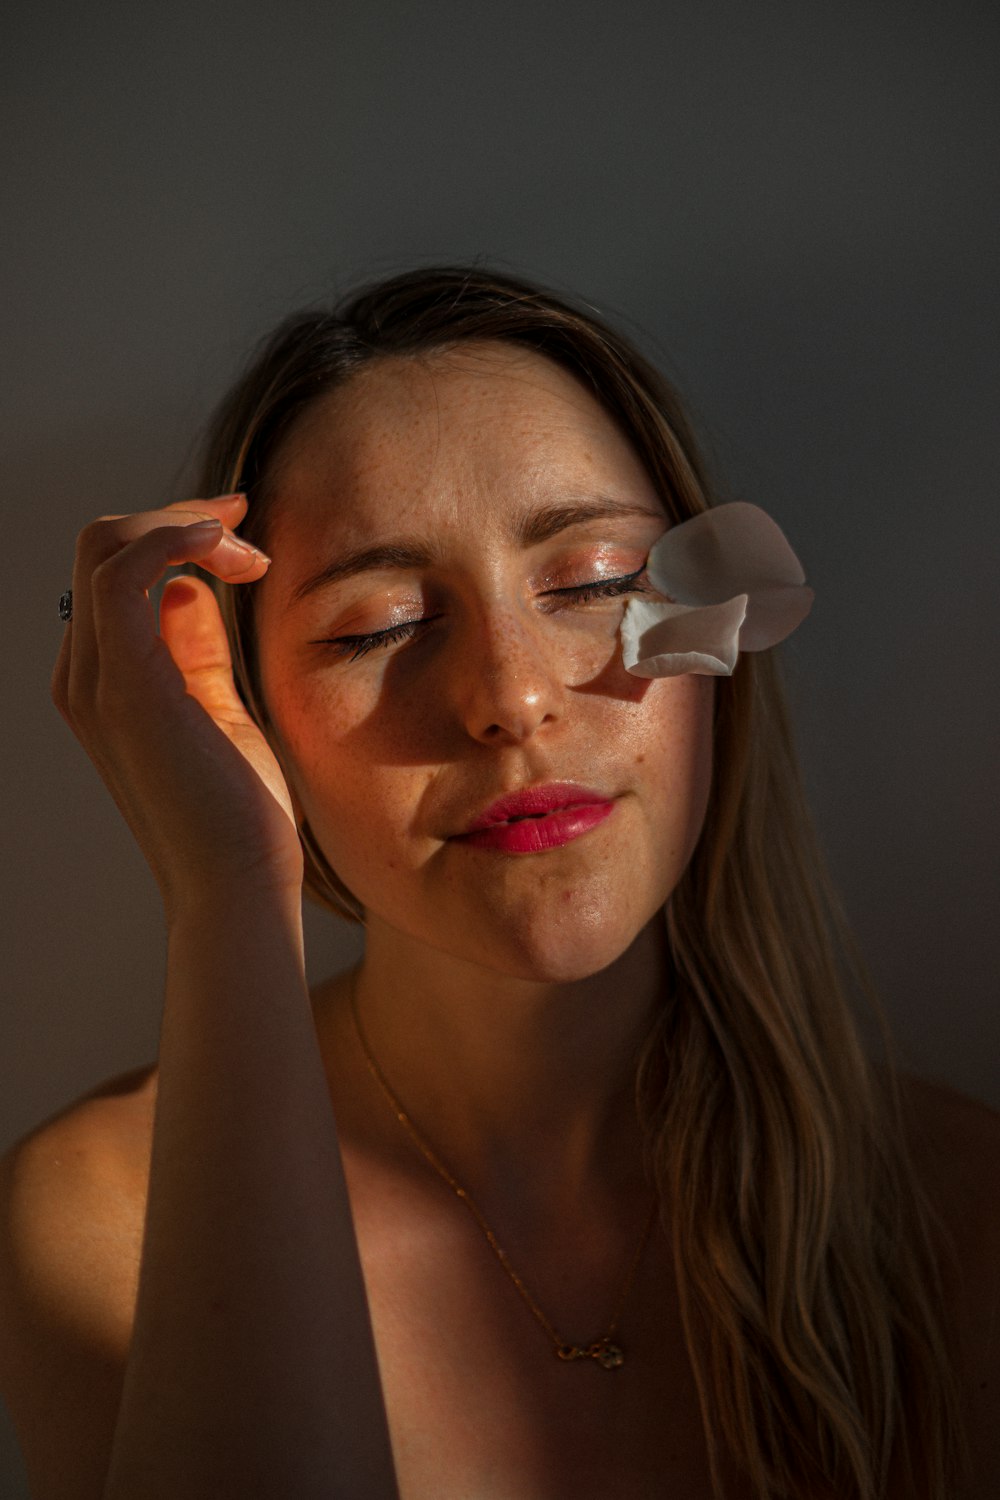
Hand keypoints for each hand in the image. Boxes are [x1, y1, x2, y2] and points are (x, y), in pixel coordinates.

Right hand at [52, 494, 303, 917]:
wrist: (238, 884)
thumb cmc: (239, 810)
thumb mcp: (218, 708)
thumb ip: (196, 649)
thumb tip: (192, 587)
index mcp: (101, 680)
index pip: (115, 572)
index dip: (175, 537)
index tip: (243, 544)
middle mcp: (83, 676)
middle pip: (104, 545)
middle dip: (180, 521)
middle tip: (249, 541)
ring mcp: (95, 681)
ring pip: (106, 546)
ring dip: (182, 526)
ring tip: (248, 555)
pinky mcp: (126, 687)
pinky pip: (123, 575)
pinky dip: (169, 539)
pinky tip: (223, 549)